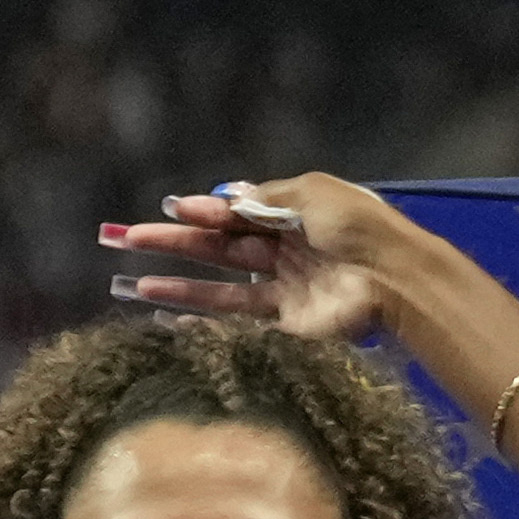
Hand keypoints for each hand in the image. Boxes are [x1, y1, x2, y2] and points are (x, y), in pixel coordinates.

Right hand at [105, 174, 416, 346]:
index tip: (170, 210)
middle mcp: (285, 251)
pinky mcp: (289, 325)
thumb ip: (267, 196)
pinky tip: (167, 318)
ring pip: (221, 287)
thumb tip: (226, 195)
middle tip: (124, 239)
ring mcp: (286, 290)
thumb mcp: (312, 193)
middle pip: (220, 248)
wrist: (394, 277)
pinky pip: (239, 321)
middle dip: (173, 244)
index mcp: (293, 215)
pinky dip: (203, 319)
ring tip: (132, 284)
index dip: (202, 212)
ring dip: (177, 285)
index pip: (236, 213)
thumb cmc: (359, 226)